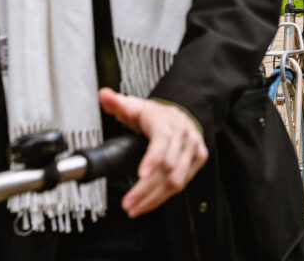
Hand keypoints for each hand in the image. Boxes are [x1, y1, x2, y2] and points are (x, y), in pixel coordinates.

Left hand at [98, 87, 207, 217]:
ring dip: (155, 198)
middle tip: (128, 202)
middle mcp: (183, 135)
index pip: (162, 142)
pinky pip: (183, 183)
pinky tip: (150, 203)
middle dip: (146, 189)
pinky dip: (165, 196)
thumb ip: (117, 103)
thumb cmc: (157, 115)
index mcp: (166, 123)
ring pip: (177, 179)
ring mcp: (193, 148)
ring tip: (135, 208)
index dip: (152, 159)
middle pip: (168, 168)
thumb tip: (104, 95)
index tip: (140, 174)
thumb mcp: (136, 107)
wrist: (183, 114)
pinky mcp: (199, 159)